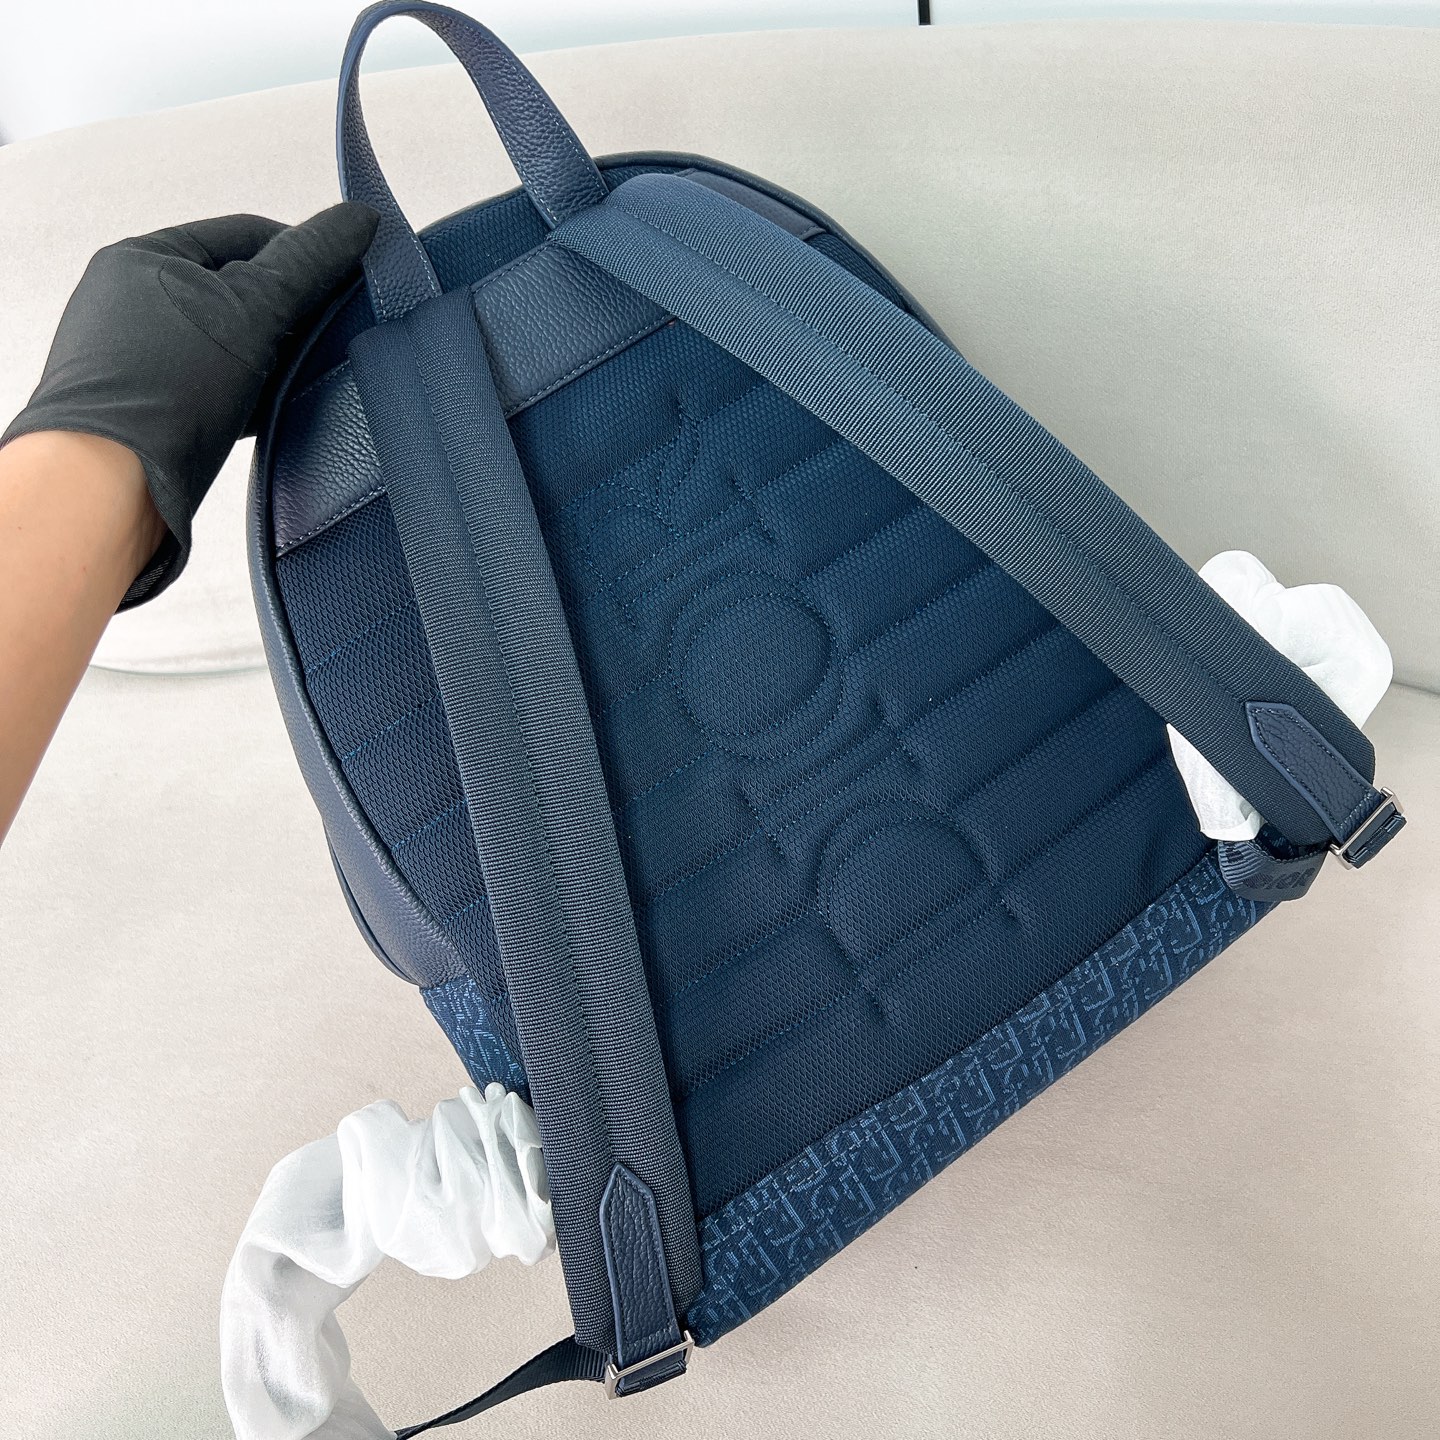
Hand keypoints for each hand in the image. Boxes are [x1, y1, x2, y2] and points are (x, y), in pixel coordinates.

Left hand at [0, 204, 377, 604]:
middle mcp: (134, 302)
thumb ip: (310, 262)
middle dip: (288, 315)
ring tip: (294, 384)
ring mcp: (139, 358)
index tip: (345, 280)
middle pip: (239, 291)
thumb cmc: (161, 391)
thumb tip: (358, 220)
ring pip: (229, 345)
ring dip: (267, 363)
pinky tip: (266, 416)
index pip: (247, 234)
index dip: (305, 254)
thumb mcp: (253, 310)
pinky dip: (247, 398)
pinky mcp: (150, 409)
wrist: (110, 485)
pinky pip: (215, 389)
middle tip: (326, 336)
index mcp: (146, 257)